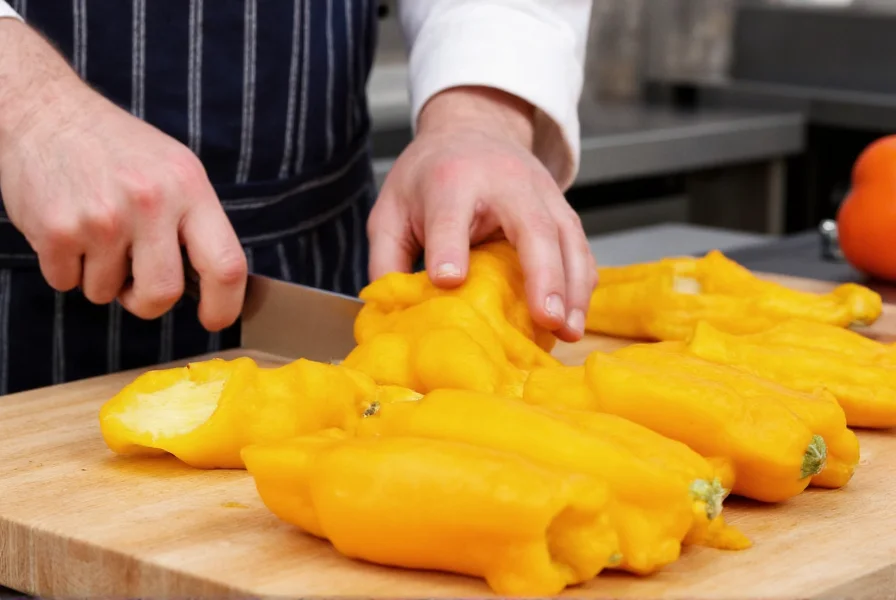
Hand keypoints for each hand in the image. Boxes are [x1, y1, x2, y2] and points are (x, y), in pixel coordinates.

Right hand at [0, 20, 246, 330]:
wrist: (46, 111)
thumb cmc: (118, 148)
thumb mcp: (176, 170)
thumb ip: (195, 222)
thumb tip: (212, 283)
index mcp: (189, 188)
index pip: (225, 264)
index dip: (225, 304)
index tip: (215, 319)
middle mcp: (150, 202)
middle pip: (162, 294)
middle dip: (147, 302)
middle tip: (135, 283)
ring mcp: (102, 218)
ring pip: (106, 293)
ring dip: (100, 277)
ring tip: (96, 233)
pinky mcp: (56, 230)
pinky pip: (67, 282)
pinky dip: (66, 268)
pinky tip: (69, 228)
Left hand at [367, 86, 596, 342]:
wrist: (471, 130)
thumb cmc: (428, 177)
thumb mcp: (390, 210)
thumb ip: (386, 259)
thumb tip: (392, 312)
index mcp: (450, 180)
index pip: (450, 216)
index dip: (449, 248)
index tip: (448, 280)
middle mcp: (503, 182)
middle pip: (531, 226)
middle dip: (542, 274)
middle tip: (545, 318)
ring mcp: (541, 193)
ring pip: (567, 239)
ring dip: (572, 288)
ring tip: (567, 330)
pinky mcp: (561, 209)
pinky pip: (580, 248)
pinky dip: (582, 284)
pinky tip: (575, 317)